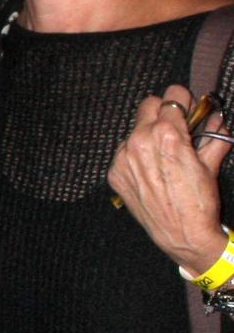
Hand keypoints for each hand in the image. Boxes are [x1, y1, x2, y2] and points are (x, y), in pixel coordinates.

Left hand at [109, 85, 231, 274]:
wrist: (182, 235)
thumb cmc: (199, 202)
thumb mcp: (210, 165)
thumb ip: (214, 136)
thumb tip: (217, 119)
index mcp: (167, 134)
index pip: (171, 96)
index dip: (182, 100)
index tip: (188, 107)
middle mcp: (140, 141)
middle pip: (148, 105)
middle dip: (163, 113)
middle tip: (176, 127)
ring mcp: (124, 157)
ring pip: (135, 129)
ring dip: (149, 135)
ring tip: (164, 156)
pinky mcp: (115, 172)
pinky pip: (125, 152)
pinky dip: (137, 156)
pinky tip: (152, 172)